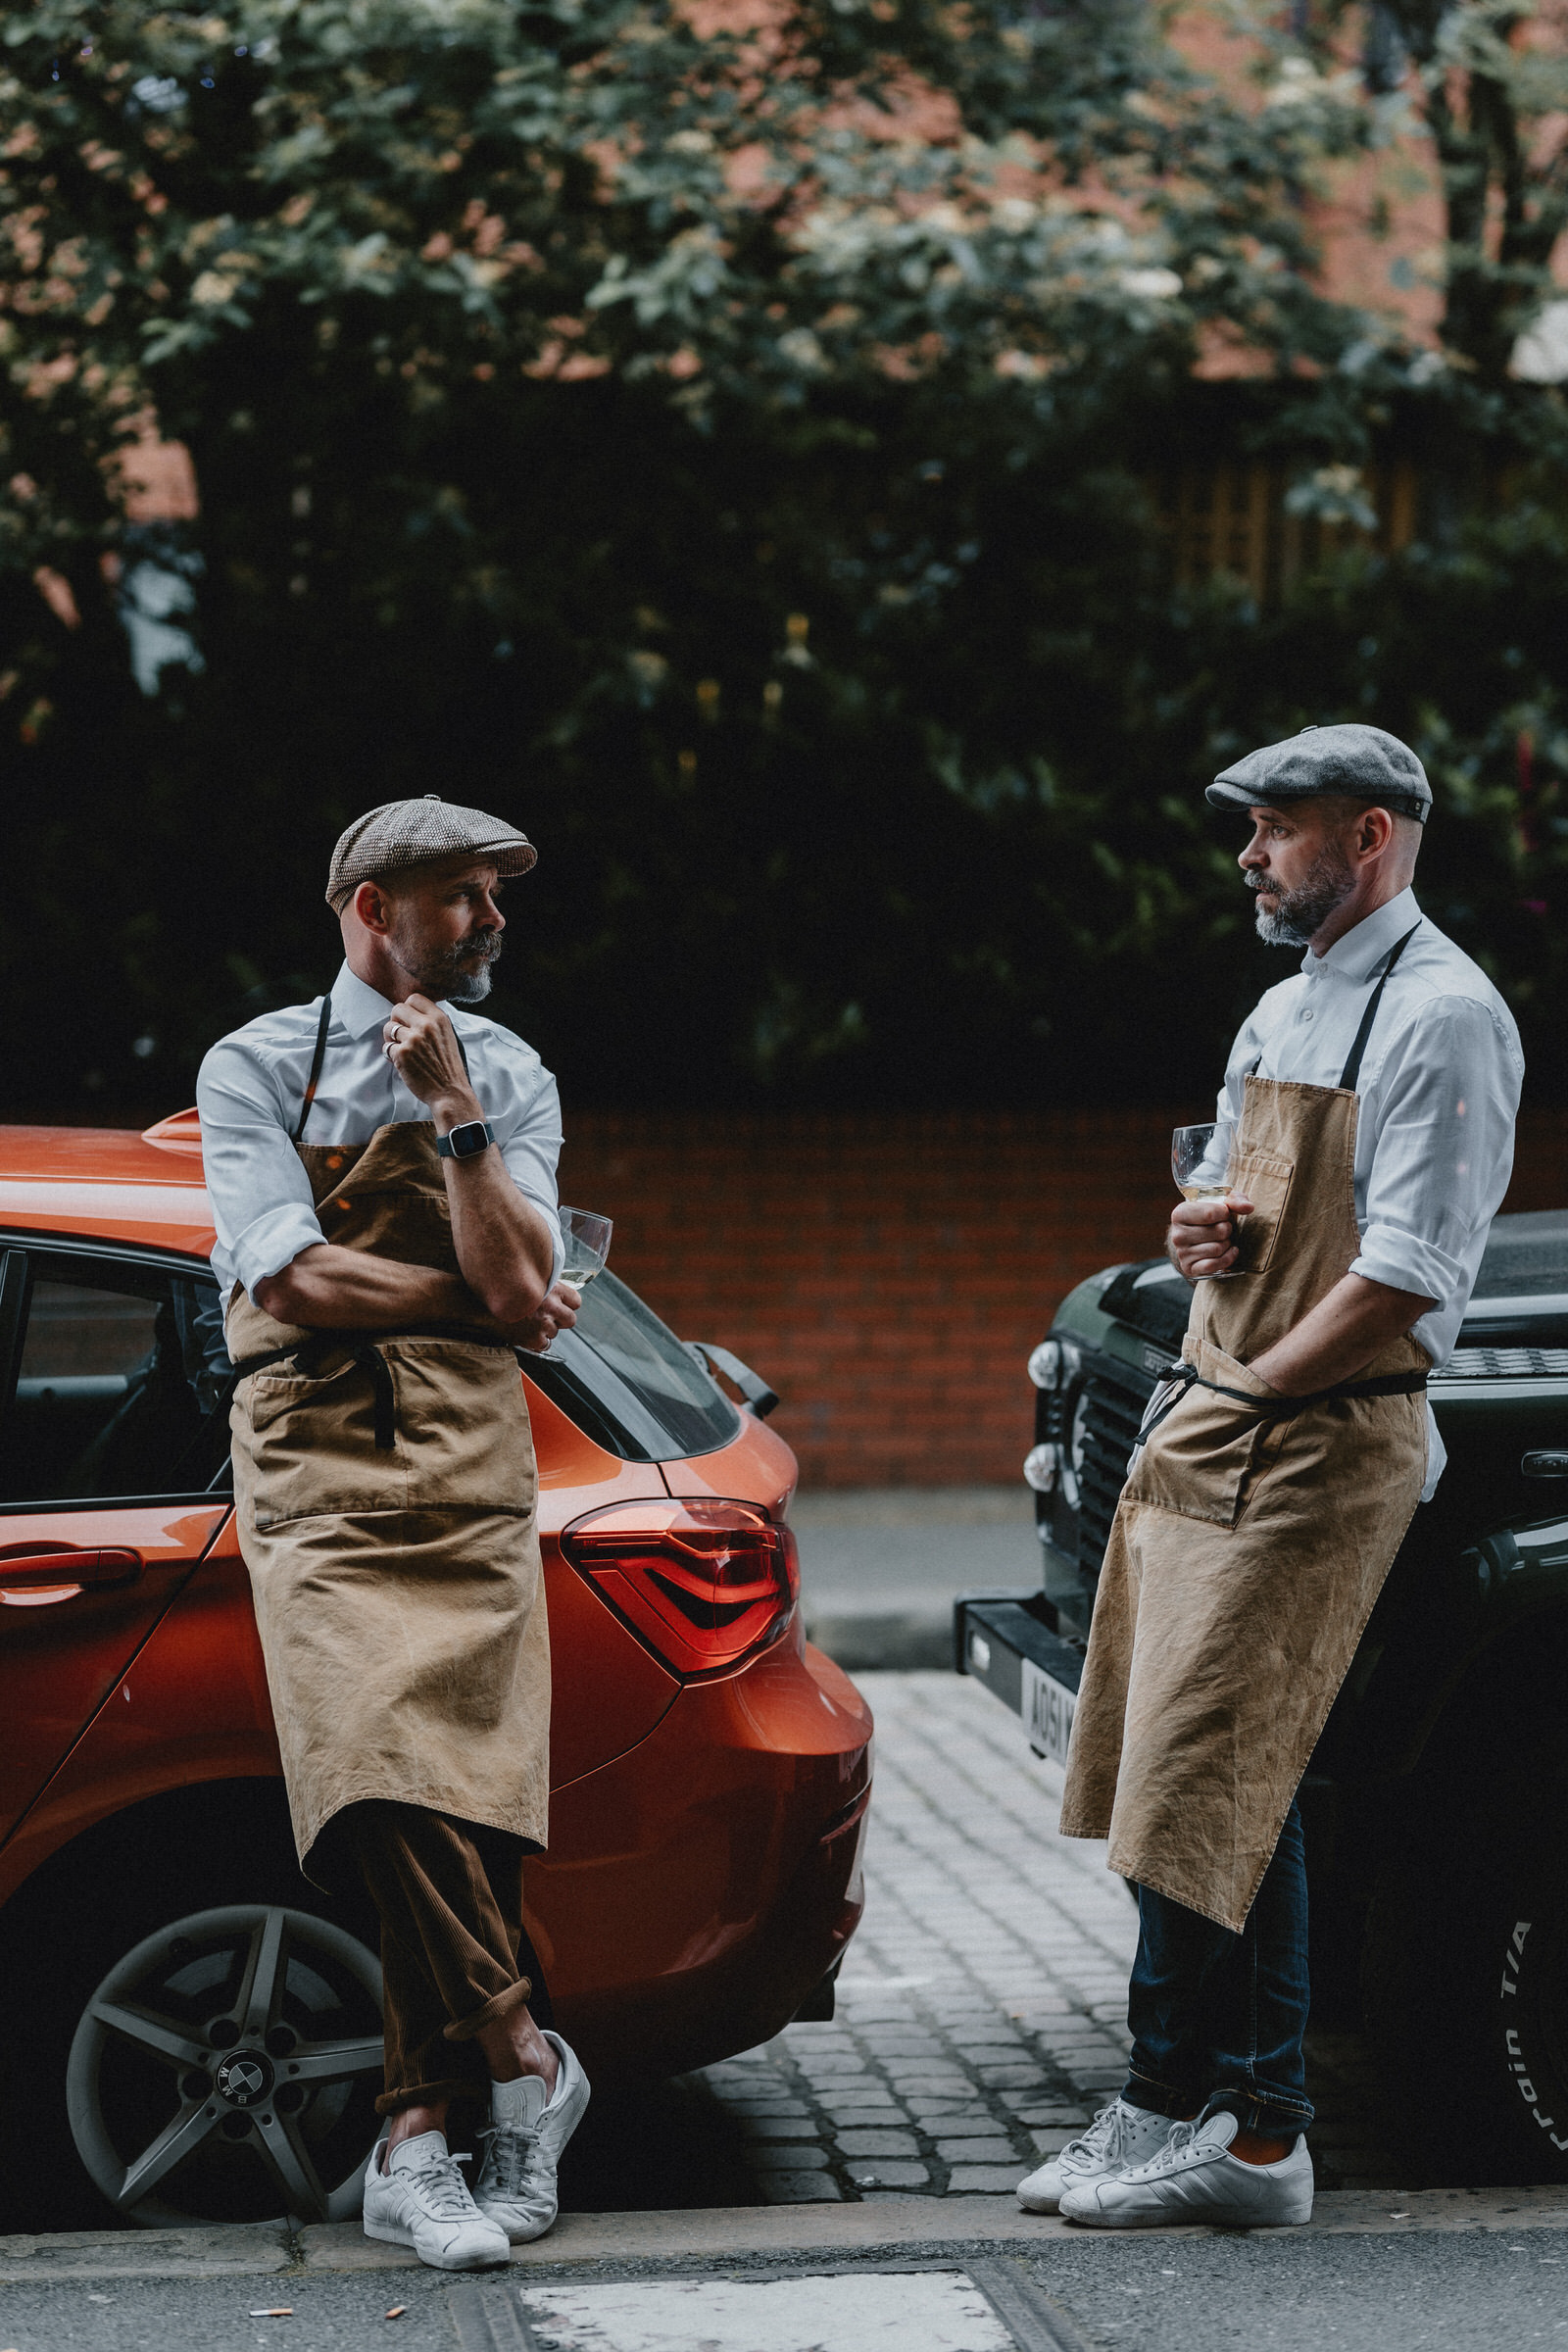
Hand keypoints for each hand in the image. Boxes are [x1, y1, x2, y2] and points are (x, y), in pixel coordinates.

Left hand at [382, 994, 478, 1124]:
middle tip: (402, 1035)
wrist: (450, 1091)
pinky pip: (386, 1047)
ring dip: (391, 1039)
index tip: (409, 1020)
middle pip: (397, 1009)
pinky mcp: (402, 1054)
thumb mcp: (449, 1036)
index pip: (414, 998)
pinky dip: (390, 1055)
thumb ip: (432, 1022)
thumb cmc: (448, 1066)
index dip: (408, 1009)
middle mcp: (426, 1026)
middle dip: (396, 1021)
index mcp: (440, 1019)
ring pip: (388, 1027)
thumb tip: (411, 1012)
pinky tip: (401, 1061)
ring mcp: (413, 1039)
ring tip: (401, 1049)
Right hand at [507, 1281, 582, 1354]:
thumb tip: (556, 1293)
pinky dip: (535, 1342)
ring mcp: (544, 1324)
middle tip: (547, 1317)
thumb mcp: (528, 1280)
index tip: (561, 1305)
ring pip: (554, 1333)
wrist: (482, 1305)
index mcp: (553, 1289)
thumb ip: (545, 1286)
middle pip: (571, 1320)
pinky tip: (524, 1331)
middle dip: (560, 1320)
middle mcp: (551, 1307)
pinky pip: (543, 1345)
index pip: (576, 1301)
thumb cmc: (502, 1290)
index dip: (567, 1304)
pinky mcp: (534, 1339)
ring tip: (528, 1322)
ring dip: (545, 1330)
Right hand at [1167, 1194, 1253, 1279]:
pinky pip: (1214, 1265)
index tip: (1224, 1213)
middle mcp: (1177, 1234)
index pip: (1210, 1214)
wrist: (1198, 1237)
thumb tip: (1248, 1207)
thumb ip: (1235, 1201)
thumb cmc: (1212, 1217)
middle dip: (1228, 1229)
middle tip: (1224, 1228)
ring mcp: (1182, 1253)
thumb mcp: (1222, 1203)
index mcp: (1180, 1213)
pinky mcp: (1189, 1268)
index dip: (1225, 1213)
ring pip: (1218, 1248)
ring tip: (1222, 1239)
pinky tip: (1229, 1251)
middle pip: (1219, 1231)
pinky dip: (1227, 1258)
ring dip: (1227, 1243)